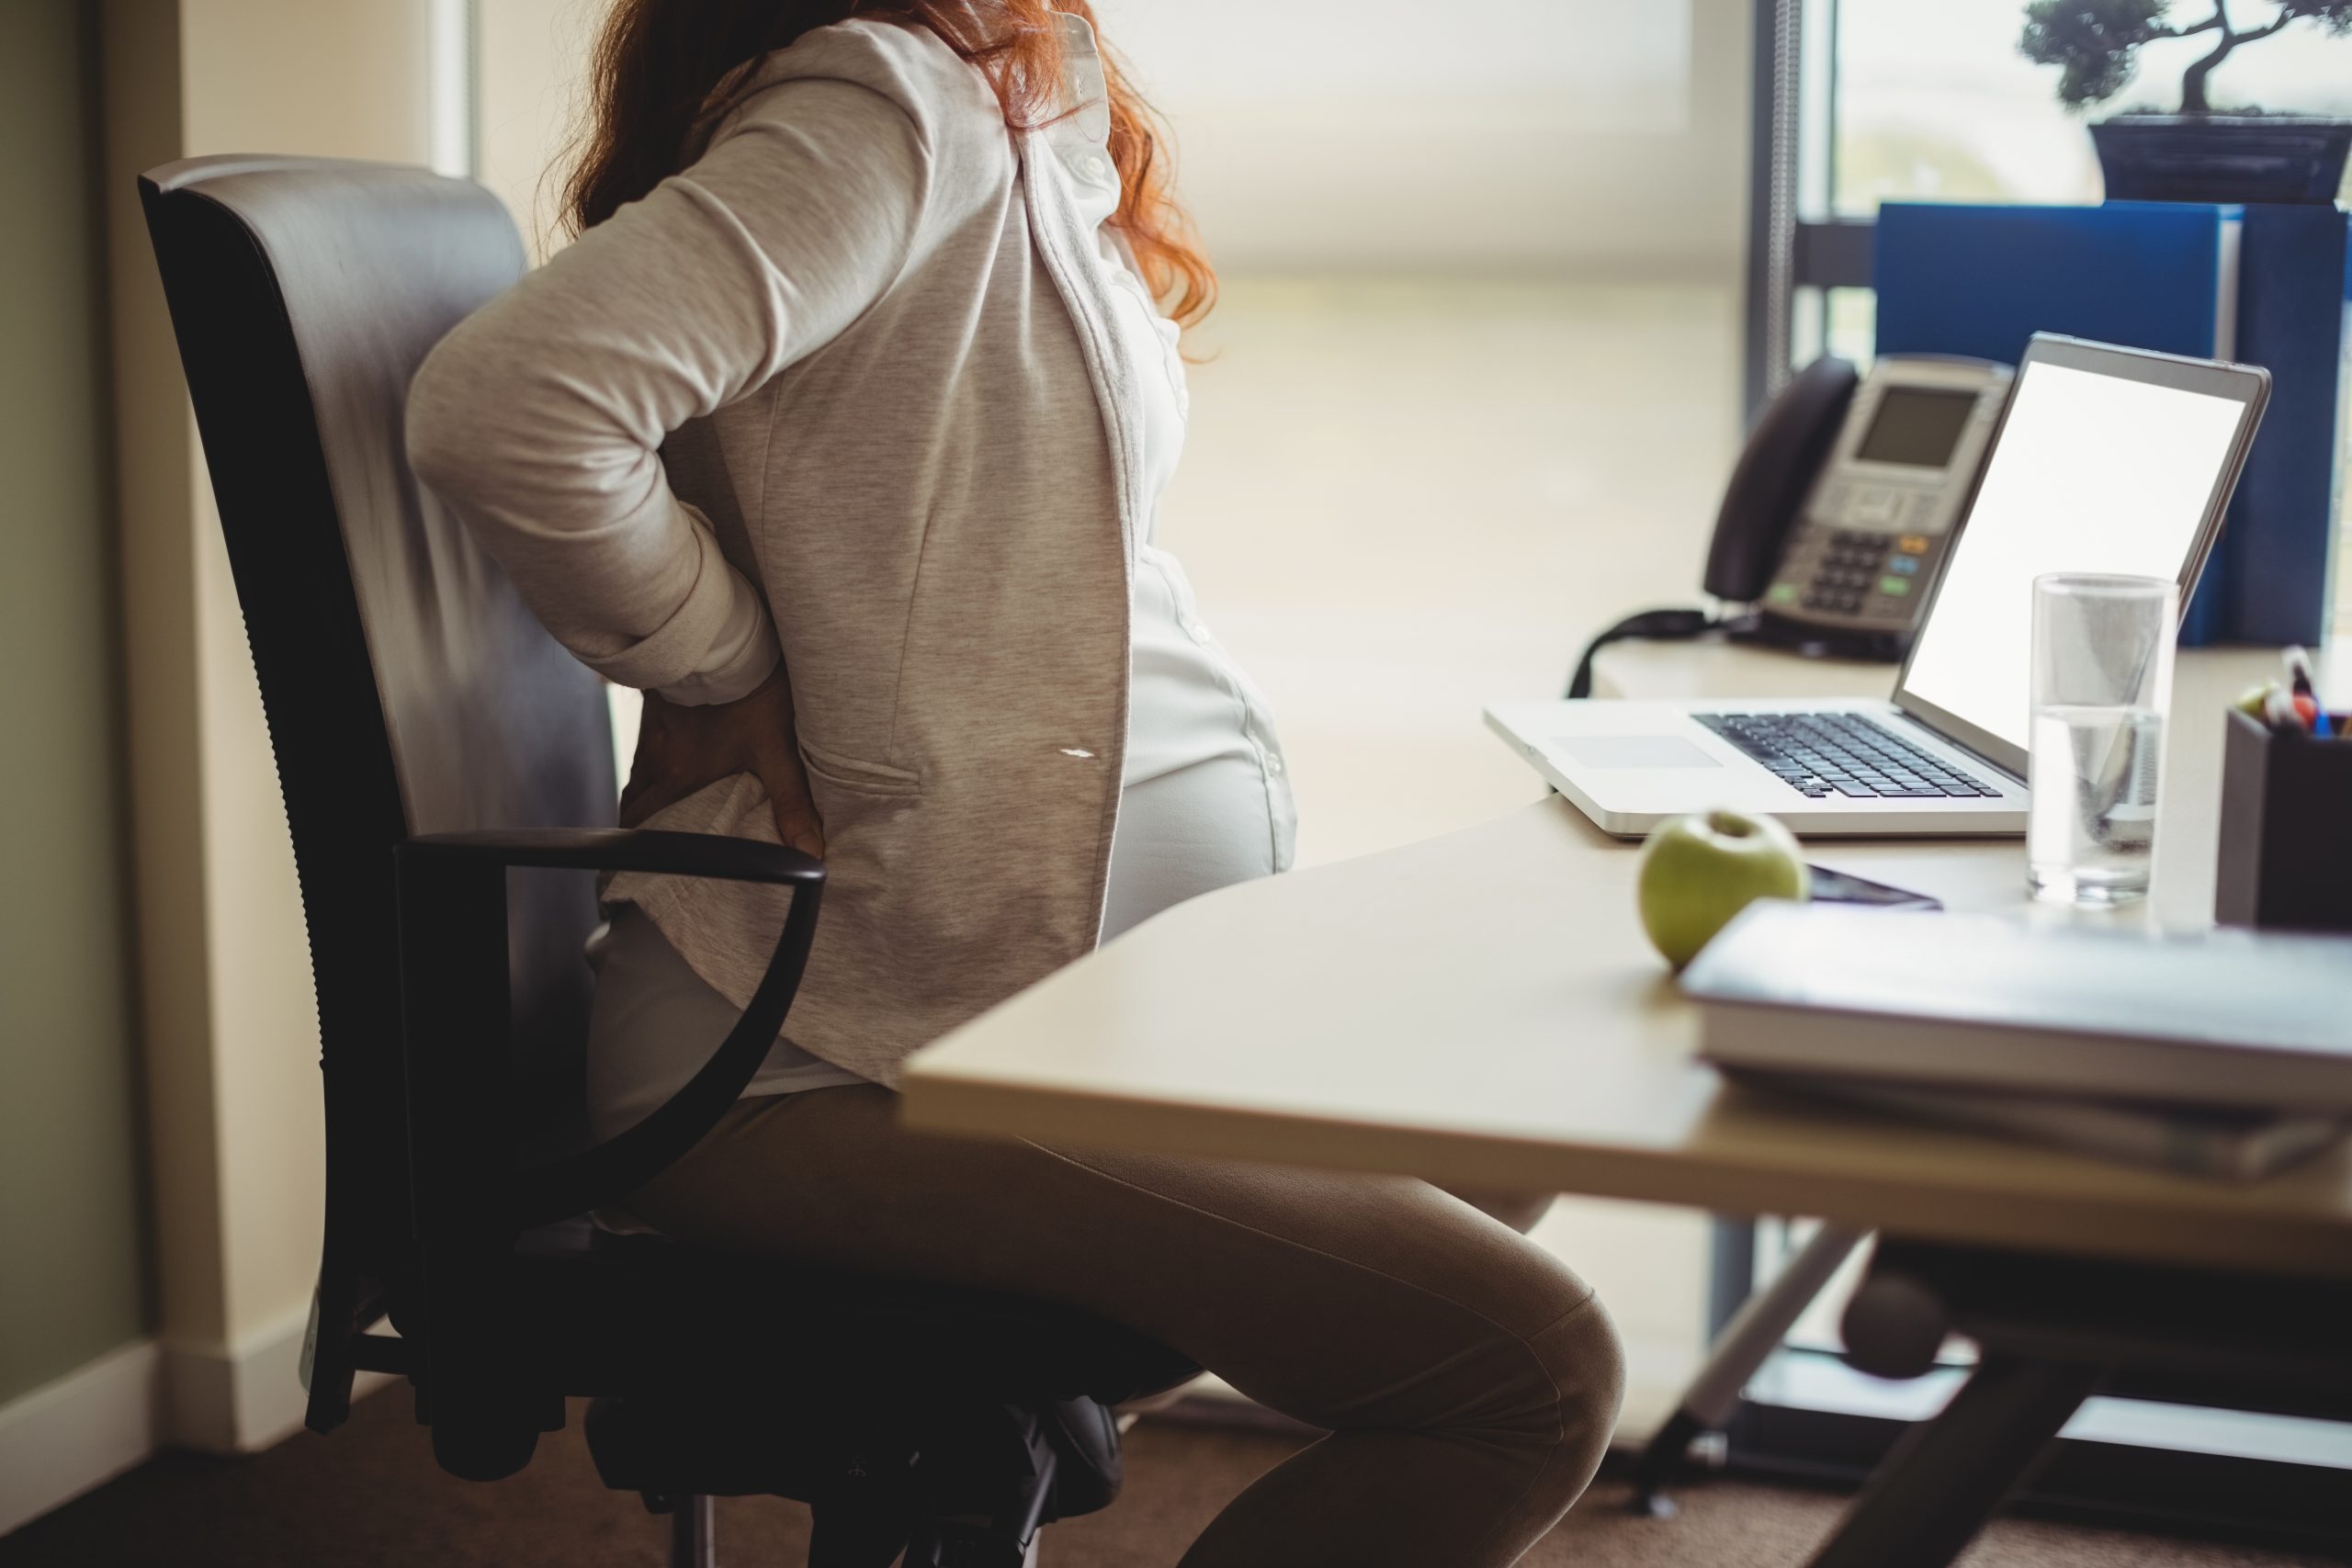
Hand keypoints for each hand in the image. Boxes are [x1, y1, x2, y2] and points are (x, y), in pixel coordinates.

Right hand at [618, 665, 824, 858]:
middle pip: (635, 799)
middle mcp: (656, 756)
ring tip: (664, 803)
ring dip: (647, 788)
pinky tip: (673, 754)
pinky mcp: (656, 705)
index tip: (644, 861)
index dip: (641, 843)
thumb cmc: (750, 694)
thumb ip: (793, 804)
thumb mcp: (777, 753)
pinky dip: (654, 756)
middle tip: (655, 835)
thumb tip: (810, 851)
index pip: (642, 821)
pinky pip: (646, 741)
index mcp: (678, 775)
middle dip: (641, 820)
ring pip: (639, 770)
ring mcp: (652, 729)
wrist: (724, 640)